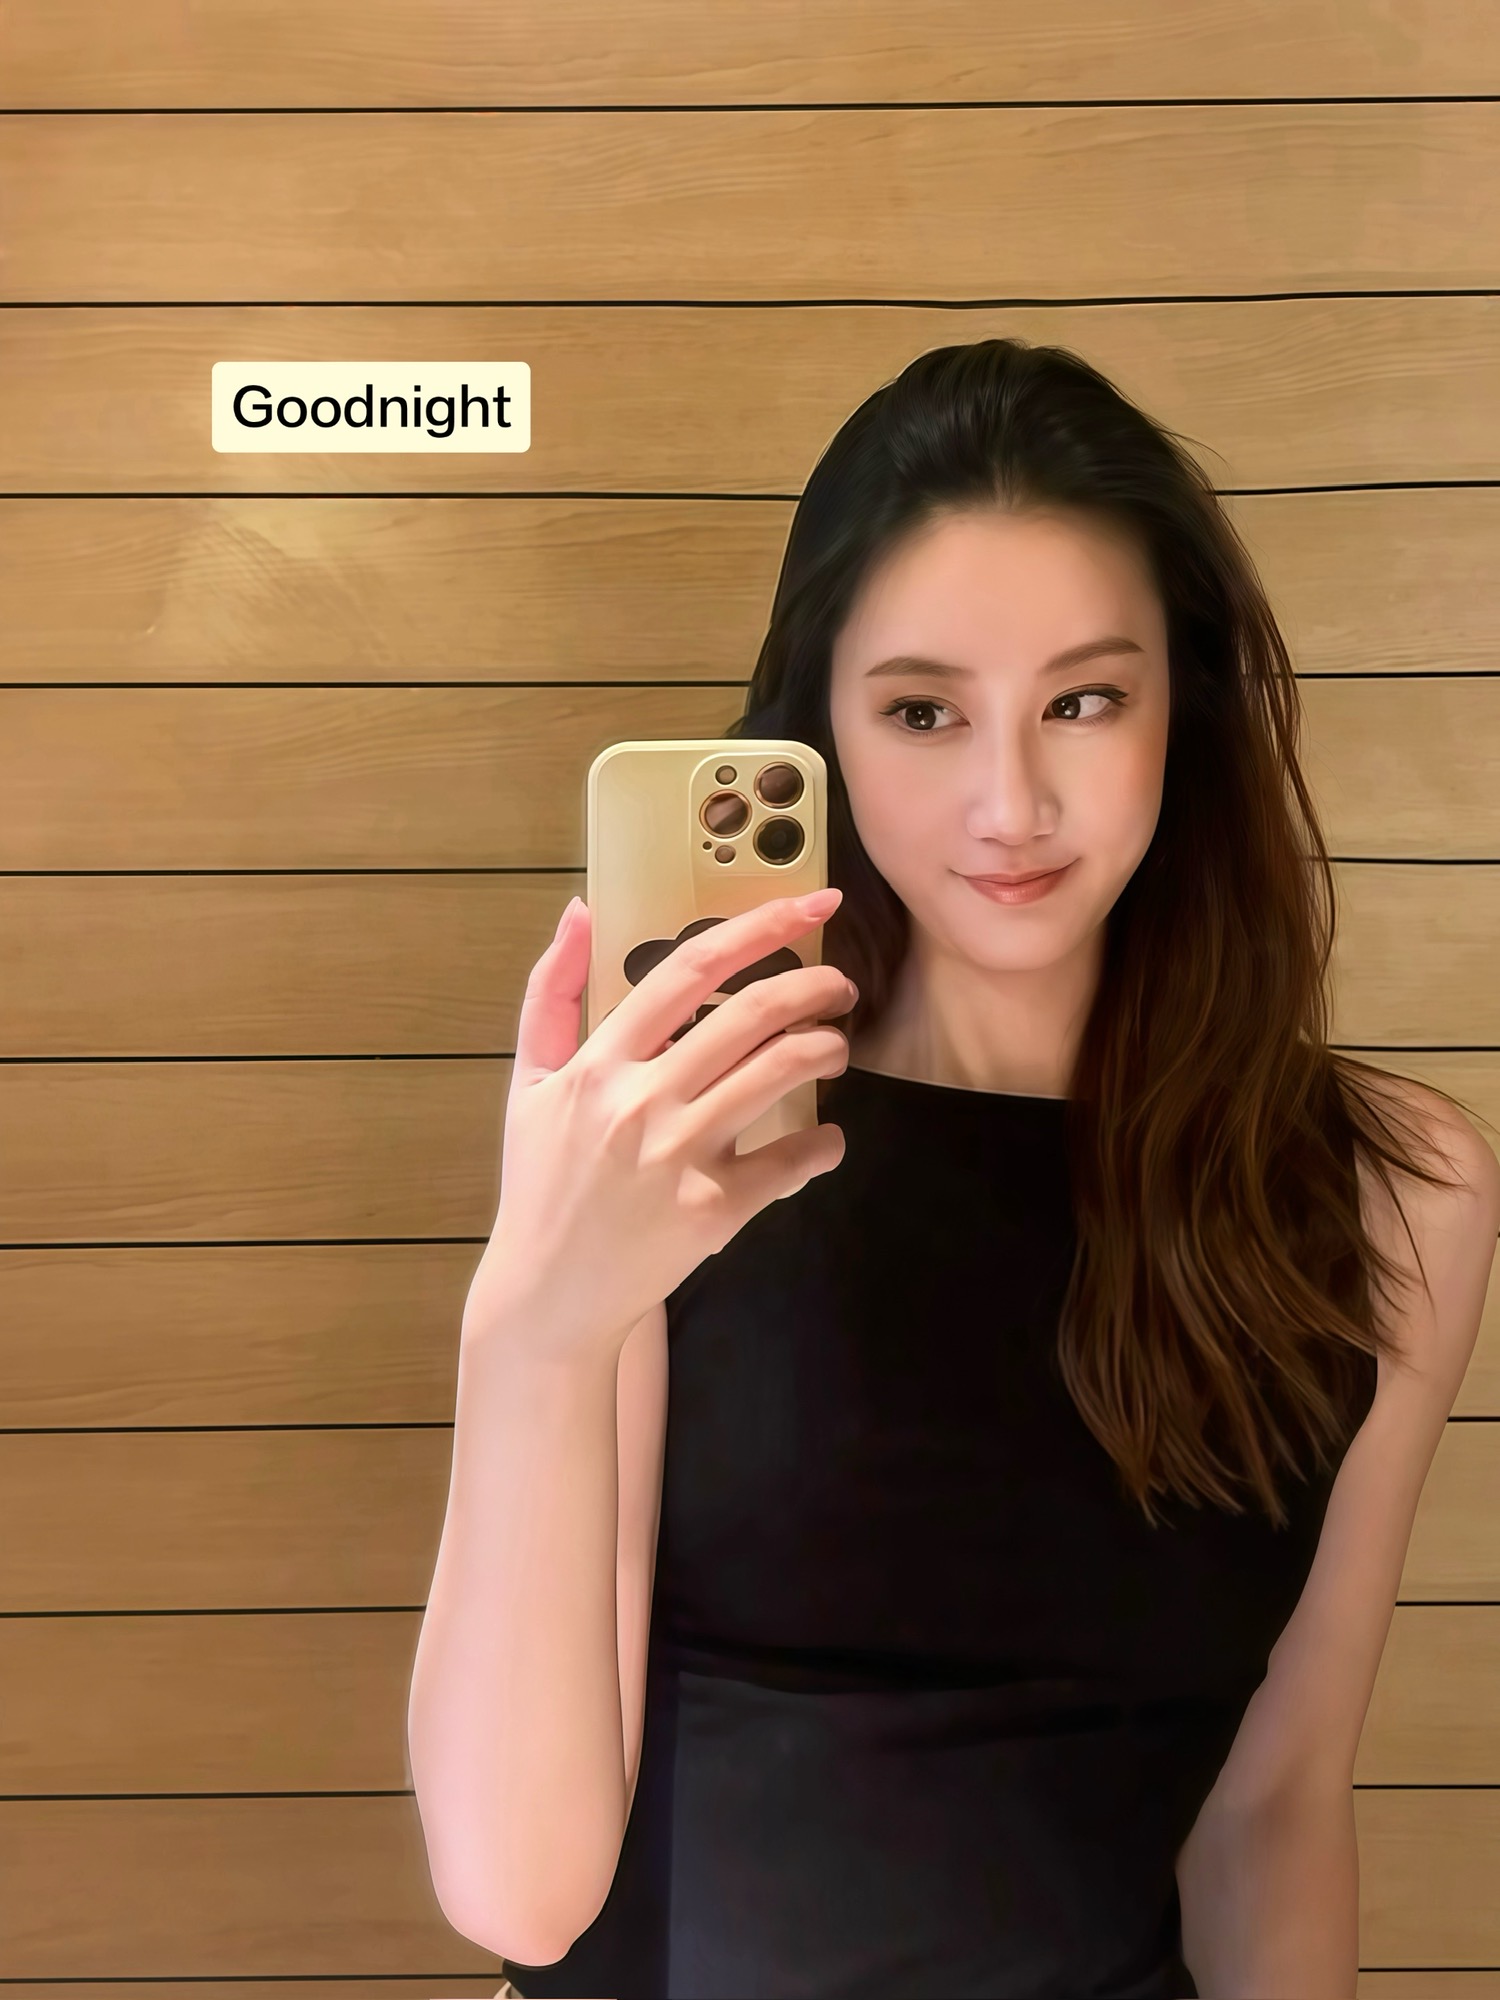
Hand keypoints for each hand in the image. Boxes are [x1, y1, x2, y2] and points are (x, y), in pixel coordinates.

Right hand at [464, 886, 855, 1364]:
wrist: (548, 1295)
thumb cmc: (541, 1184)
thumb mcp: (527, 1083)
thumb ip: (550, 993)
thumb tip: (578, 910)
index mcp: (599, 1063)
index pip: (689, 970)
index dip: (759, 926)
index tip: (809, 904)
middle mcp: (641, 1101)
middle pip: (750, 1014)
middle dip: (814, 985)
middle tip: (839, 986)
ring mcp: (680, 1155)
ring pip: (780, 1072)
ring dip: (826, 1048)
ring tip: (835, 1047)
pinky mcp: (713, 1210)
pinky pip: (791, 1160)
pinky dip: (824, 1145)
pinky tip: (827, 1141)